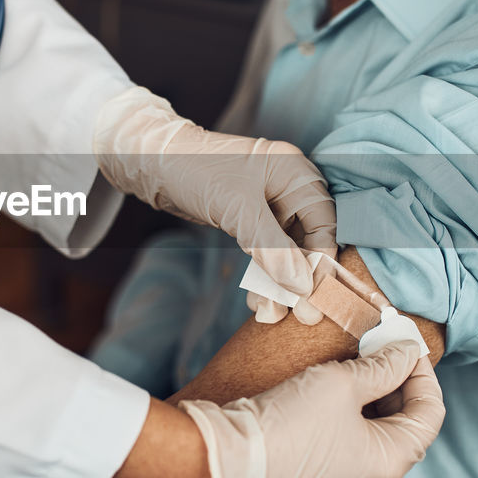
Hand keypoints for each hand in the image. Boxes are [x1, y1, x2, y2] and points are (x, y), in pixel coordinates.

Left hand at [94, 87, 335, 323]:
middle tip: (299, 316)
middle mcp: (288, 187)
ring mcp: (269, 203)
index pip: (325, 224)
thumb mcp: (238, 210)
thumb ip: (272, 248)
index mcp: (295, 174)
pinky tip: (256, 299)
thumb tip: (302, 287)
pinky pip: (267, 250)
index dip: (323, 262)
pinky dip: (263, 274)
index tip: (316, 297)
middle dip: (300, 279)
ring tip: (269, 313)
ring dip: (279, 282)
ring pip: (286, 250)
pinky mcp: (250, 217)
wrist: (152, 162)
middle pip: (309, 241)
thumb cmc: (196, 171)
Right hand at [179, 340, 443, 477]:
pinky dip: (348, 425)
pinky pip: (346, 455)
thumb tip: (407, 353)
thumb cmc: (289, 422)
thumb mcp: (341, 382)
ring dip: (370, 405)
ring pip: (373, 442)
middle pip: (402, 429)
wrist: (229, 463)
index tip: (406, 345)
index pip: (430, 413)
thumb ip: (383, 366)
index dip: (423, 373)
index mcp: (390, 463)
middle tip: (379, 350)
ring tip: (353, 370)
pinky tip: (329, 399)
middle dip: (395, 386)